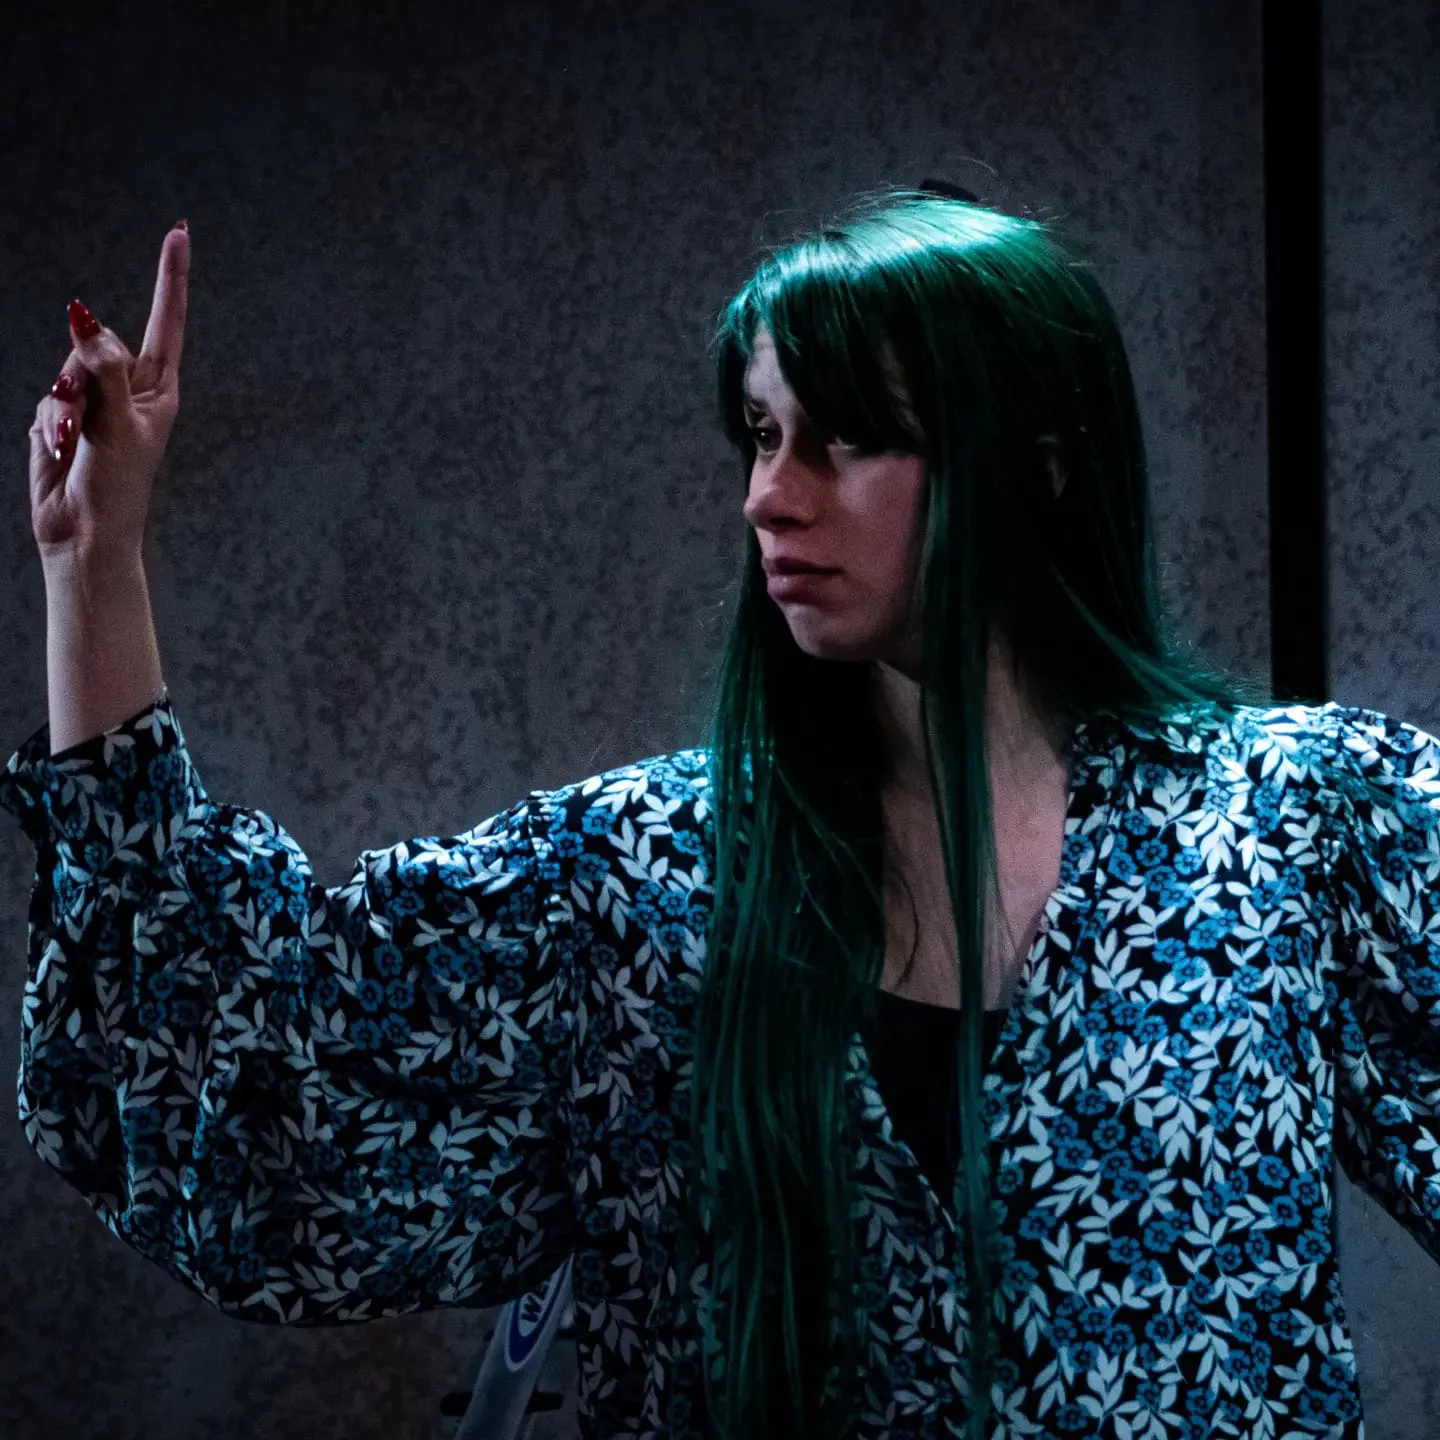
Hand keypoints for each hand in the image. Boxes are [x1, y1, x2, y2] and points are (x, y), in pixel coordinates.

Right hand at [27, 224, 189, 566]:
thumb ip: (104, 368)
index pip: (168, 321)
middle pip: (98, 344)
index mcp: (160, 389)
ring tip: (81, 442)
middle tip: (95, 417)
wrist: (82, 530)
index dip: (170, 276)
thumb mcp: (119, 423)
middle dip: (88, 373)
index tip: (180, 231)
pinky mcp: (61, 414)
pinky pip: (45, 398)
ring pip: (66, 369)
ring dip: (66, 405)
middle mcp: (129, 387)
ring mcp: (93, 399)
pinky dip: (50, 423)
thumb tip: (85, 320)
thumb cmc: (118, 485)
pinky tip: (62, 450)